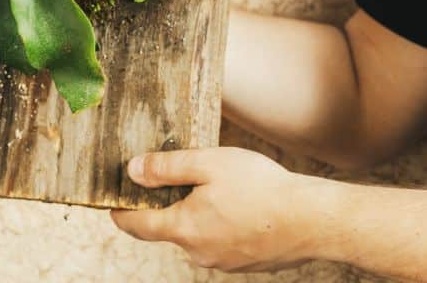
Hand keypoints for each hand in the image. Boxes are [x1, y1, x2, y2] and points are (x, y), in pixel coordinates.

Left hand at [110, 147, 323, 271]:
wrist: (315, 220)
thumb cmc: (261, 188)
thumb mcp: (207, 164)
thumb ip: (165, 167)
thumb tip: (132, 171)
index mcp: (183, 229)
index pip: (136, 225)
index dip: (120, 212)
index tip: (111, 203)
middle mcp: (199, 253)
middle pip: (167, 228)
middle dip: (165, 205)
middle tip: (175, 178)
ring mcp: (223, 262)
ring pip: (196, 235)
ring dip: (196, 214)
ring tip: (216, 188)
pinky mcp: (245, 263)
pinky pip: (220, 242)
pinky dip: (220, 225)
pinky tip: (239, 205)